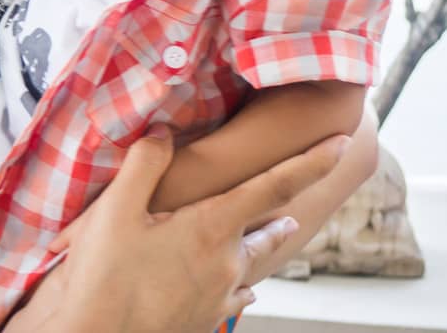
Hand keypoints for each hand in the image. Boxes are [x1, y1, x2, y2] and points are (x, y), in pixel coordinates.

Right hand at [7, 127, 347, 332]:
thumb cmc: (104, 277)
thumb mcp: (115, 211)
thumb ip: (145, 164)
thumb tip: (164, 131)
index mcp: (211, 229)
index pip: (275, 186)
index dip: (312, 162)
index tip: (343, 143)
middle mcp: (227, 264)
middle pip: (268, 230)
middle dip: (283, 211)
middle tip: (303, 194)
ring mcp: (219, 297)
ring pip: (253, 265)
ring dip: (264, 245)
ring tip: (281, 233)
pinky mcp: (205, 322)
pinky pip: (236, 297)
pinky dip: (242, 284)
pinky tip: (245, 292)